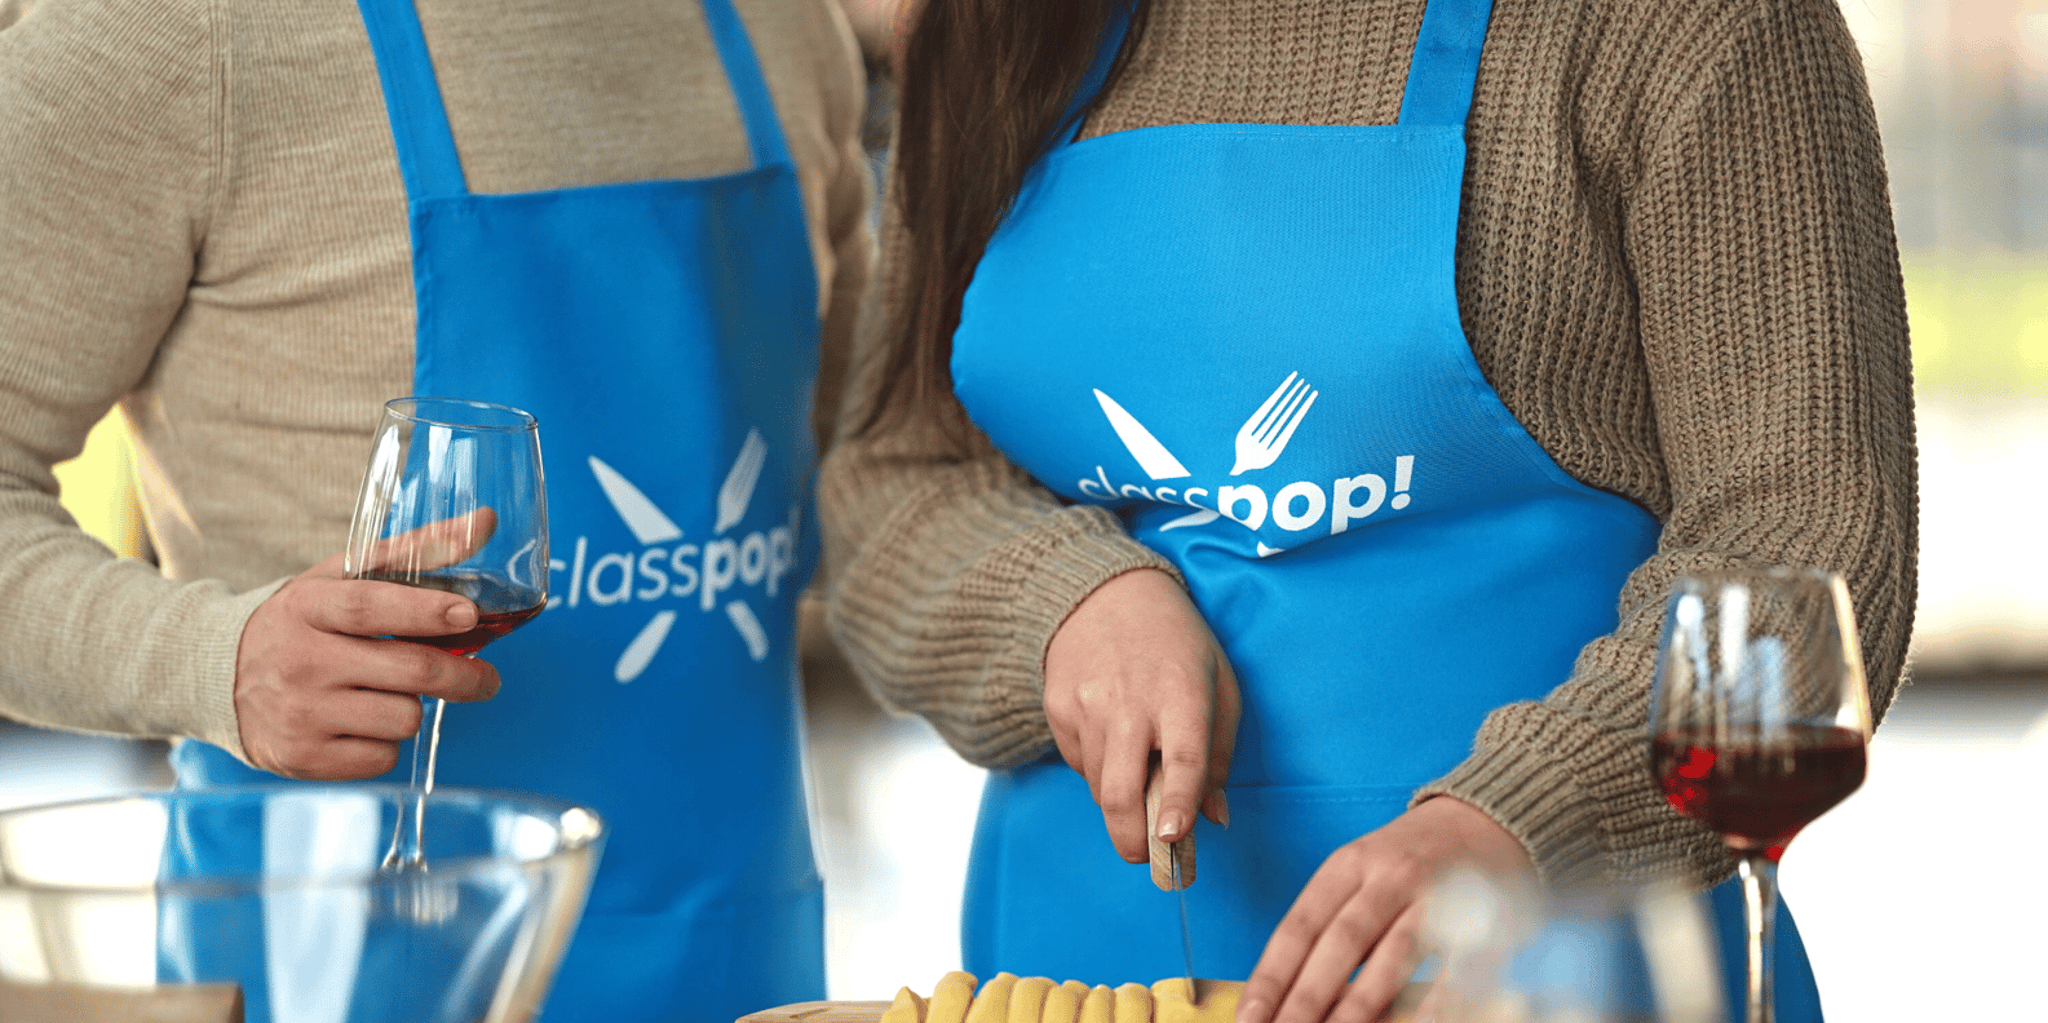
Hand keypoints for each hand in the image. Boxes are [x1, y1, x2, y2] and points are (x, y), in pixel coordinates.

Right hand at [234, 551, 500, 779]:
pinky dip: (386, 742)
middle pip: (407, 671)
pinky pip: (383, 757)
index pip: (369, 606)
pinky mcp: (301, 757)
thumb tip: (486, 521)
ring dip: (412, 707)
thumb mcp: (344, 577)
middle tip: (486, 679)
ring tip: (389, 694)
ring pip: (403, 718)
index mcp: (308, 606)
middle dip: (463, 677)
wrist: (219, 677)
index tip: (469, 614)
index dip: (425, 610)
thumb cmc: (304, 622)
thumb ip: (417, 550)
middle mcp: (300, 661)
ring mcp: (299, 713)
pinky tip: (362, 723)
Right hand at [1043, 568, 1239, 863]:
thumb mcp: (1218, 683)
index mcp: (1181, 693)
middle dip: (1133, 840)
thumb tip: (1215, 818)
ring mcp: (1086, 706)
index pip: (1183, 758)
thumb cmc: (1176, 644)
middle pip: (1123, 791)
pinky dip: (1099, 772)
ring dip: (1121, 807)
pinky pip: (1080, 764)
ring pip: (1100, 787)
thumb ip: (1219, 754)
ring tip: (1141, 787)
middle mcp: (1129, 702)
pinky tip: (1114, 744)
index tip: (1174, 839)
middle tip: (1146, 860)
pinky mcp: (1057, 710)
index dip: (1178, 803)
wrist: (1104, 594)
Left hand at [1237, 798, 1533, 1022]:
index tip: (1249, 1017)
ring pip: (1392, 955)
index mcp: (1348, 866)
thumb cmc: (1408, 862)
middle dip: (1306, 998)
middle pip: (1340, 943)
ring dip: (1359, 1004)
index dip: (1272, 976)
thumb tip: (1285, 992)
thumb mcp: (1358, 876)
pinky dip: (1435, 1001)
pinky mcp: (1484, 920)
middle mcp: (1388, 877)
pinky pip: (1456, 966)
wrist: (1490, 819)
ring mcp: (1437, 896)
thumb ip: (1327, 926)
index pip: (1299, 927)